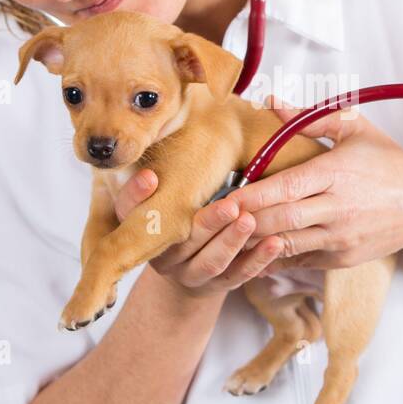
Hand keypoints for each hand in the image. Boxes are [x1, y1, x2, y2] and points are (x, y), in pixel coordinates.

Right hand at [111, 168, 283, 298]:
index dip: (136, 195)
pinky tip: (274, 243)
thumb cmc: (183, 212)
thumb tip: (194, 117)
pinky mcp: (214, 286)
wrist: (188, 265)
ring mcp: (187, 275)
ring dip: (232, 241)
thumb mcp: (169, 189)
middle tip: (231, 206)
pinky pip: (236, 277)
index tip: (150, 176)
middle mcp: (160, 255)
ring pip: (209, 263)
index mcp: (141, 227)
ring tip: (250, 221)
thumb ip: (172, 169)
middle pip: (180, 241)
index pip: (128, 211)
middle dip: (207, 223)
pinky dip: (256, 260)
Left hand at [225, 94, 402, 272]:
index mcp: (336, 173)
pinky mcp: (343, 258)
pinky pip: (300, 261)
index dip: (251, 195)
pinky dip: (274, 258)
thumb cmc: (388, 162)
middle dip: (244, 222)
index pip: (285, 187)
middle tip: (215, 220)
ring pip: (287, 244)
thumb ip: (309, 118)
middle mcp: (338, 208)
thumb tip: (271, 101)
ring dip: (254, 243)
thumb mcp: (354, 128)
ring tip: (225, 238)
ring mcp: (341, 237)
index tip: (225, 196)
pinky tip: (252, 253)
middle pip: (280, 220)